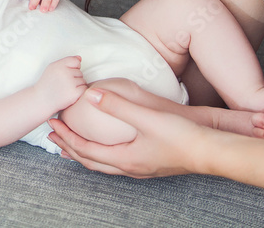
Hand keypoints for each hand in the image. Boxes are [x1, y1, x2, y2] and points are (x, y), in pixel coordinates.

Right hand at [34, 56, 85, 111]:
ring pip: (83, 81)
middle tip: (63, 84)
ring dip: (77, 85)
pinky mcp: (75, 94)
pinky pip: (84, 89)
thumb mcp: (52, 68)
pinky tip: (70, 94)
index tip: (67, 73)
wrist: (41, 100)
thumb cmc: (47, 83)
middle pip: (80, 72)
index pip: (76, 61)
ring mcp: (70, 84)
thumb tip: (80, 58)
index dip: (73, 67)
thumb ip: (66, 61)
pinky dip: (79, 92)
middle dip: (74, 78)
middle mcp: (65, 73)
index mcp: (59, 65)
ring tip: (66, 89)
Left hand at [47, 88, 209, 176]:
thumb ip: (118, 105)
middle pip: (90, 161)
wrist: (212, 152)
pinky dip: (102, 154)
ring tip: (71, 144)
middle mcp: (129, 167)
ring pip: (103, 164)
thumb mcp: (147, 117)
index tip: (51, 124)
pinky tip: (106, 146)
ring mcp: (140, 168)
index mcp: (124, 158)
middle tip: (52, 135)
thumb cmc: (182, 135)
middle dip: (69, 147)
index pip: (85, 150)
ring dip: (84, 153)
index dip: (66, 137)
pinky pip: (116, 162)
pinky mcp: (150, 164)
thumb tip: (90, 95)